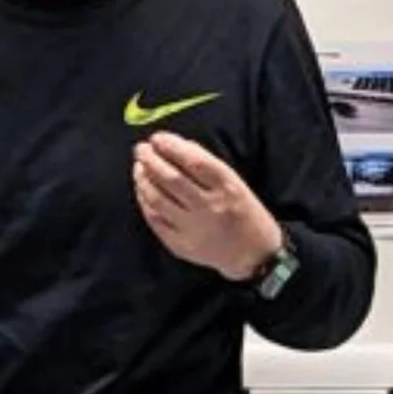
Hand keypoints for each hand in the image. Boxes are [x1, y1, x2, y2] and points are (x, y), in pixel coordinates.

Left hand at [133, 132, 282, 280]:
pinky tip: (142, 190)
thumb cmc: (247, 214)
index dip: (173, 147)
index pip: (195, 162)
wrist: (254, 255)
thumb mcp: (237, 185)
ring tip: (138, 167)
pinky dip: (145, 202)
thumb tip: (181, 146)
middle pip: (172, 179)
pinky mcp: (181, 245)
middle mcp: (210, 207)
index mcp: (228, 188)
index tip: (158, 137)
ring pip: (158, 199)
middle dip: (151, 160)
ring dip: (143, 179)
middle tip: (141, 149)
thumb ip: (210, 166)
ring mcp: (193, 228)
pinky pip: (155, 220)